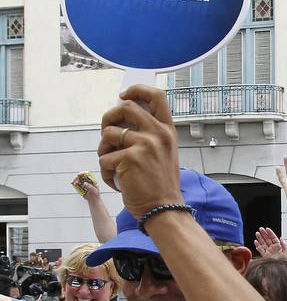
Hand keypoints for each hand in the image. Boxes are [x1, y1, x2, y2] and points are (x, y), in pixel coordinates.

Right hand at [71, 172, 99, 200]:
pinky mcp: (80, 186)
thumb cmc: (95, 194)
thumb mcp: (94, 190)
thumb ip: (90, 186)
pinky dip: (74, 183)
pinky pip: (76, 184)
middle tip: (75, 180)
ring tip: (74, 183)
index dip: (82, 173)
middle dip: (77, 177)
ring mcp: (83, 183)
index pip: (87, 174)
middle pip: (81, 176)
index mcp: (92, 180)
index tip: (79, 175)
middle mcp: (87, 180)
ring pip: (78, 179)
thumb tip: (84, 183)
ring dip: (75, 180)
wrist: (93, 199)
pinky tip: (73, 184)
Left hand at [97, 86, 181, 218]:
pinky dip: (106, 172)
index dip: (137, 90)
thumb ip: (148, 135)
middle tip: (107, 133)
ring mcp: (144, 145)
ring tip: (114, 168)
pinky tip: (118, 183)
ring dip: (104, 151)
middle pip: (125, 107)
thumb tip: (119, 121)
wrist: (163, 210)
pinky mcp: (129, 158)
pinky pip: (104, 158)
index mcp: (168, 131)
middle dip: (109, 117)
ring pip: (108, 134)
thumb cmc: (160, 185)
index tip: (123, 95)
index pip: (157, 96)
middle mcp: (158, 134)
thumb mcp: (163, 154)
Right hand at [254, 227, 286, 260]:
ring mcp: (269, 252)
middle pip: (267, 239)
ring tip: (257, 233)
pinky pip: (260, 250)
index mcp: (278, 247)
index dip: (270, 233)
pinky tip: (256, 242)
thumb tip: (281, 238)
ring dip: (260, 238)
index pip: (273, 238)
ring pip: (263, 243)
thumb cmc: (285, 262)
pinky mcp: (265, 256)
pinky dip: (258, 246)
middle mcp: (273, 249)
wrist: (281, 269)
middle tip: (260, 229)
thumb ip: (284, 245)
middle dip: (264, 234)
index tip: (267, 229)